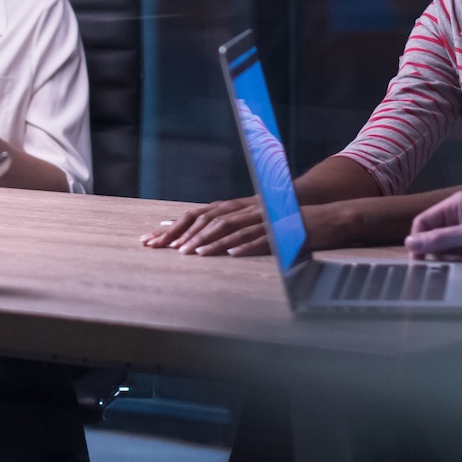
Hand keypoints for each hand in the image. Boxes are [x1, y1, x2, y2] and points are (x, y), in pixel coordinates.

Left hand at [141, 195, 268, 255]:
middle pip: (209, 220)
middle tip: (167, 249)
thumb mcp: (239, 216)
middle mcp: (241, 210)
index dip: (173, 228)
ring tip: (194, 252)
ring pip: (231, 228)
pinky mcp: (278, 230)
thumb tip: (174, 223)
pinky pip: (259, 237)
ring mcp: (259, 219)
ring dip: (212, 240)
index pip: (195, 216)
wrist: (308, 212)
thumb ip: (210, 220)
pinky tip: (232, 253)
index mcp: (230, 208)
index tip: (152, 240)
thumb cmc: (269, 217)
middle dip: (187, 234)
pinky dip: (245, 244)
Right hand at [405, 191, 461, 262]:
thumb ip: (440, 238)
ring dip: (446, 258)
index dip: (418, 240)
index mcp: (455, 204)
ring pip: (442, 246)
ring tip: (460, 265)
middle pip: (431, 235)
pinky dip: (456, 262)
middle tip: (443, 265)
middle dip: (434, 251)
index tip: (417, 261)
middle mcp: (457, 215)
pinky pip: (455, 253)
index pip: (423, 221)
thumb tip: (410, 243)